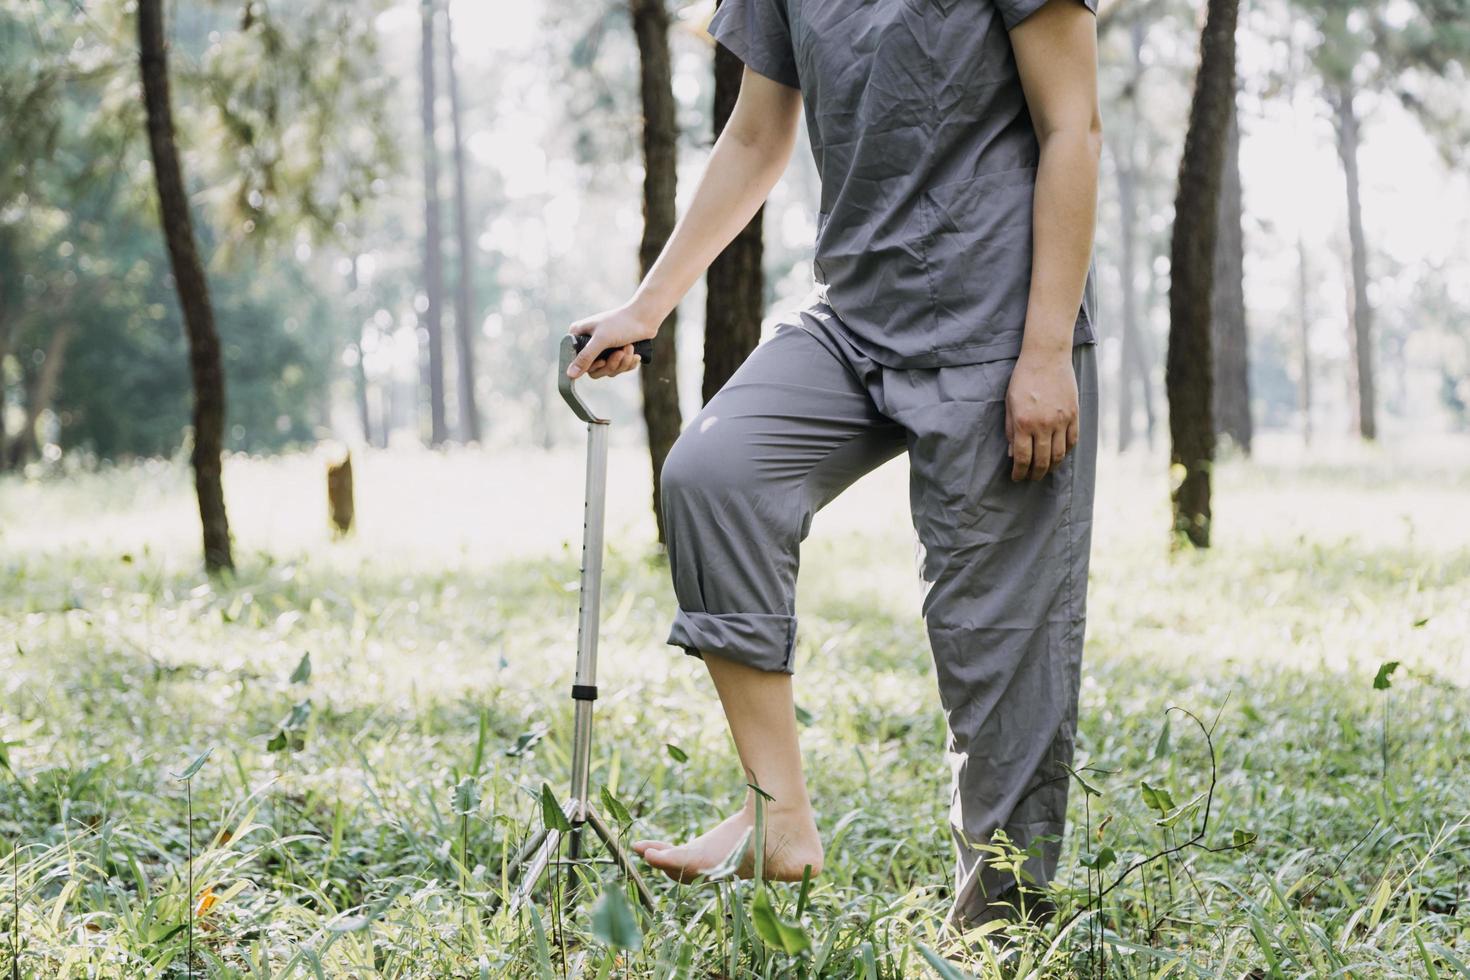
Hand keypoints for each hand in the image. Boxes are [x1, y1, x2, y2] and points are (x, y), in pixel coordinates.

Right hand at [566, 303, 659, 379]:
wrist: (644, 317)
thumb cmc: (621, 323)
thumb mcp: (601, 340)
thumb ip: (585, 357)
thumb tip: (570, 374)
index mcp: (579, 335)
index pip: (577, 361)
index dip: (591, 366)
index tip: (603, 361)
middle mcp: (589, 343)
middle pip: (594, 370)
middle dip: (612, 364)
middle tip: (621, 352)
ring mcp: (603, 349)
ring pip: (609, 370)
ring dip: (622, 362)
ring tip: (630, 348)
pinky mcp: (617, 354)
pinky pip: (619, 369)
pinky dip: (628, 363)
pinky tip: (635, 354)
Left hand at [1004, 348, 1078, 481]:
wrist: (1046, 357)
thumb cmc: (1023, 379)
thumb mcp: (1010, 404)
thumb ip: (1011, 431)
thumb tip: (1013, 454)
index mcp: (1024, 422)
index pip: (1023, 458)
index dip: (1020, 472)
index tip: (1017, 478)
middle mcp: (1044, 424)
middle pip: (1042, 460)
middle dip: (1036, 473)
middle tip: (1031, 477)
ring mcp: (1061, 420)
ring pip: (1059, 454)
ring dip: (1052, 467)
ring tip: (1045, 470)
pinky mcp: (1074, 414)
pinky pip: (1072, 440)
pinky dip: (1066, 451)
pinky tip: (1059, 455)